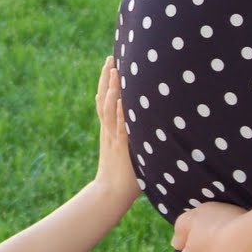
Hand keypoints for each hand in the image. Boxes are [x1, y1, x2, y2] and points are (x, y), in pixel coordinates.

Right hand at [94, 57, 139, 208]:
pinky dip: (122, 111)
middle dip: (107, 78)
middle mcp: (109, 130)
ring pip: (110, 108)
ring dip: (113, 88)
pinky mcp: (122, 146)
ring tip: (115, 69)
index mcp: (109, 130)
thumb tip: (148, 128)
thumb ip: (131, 138)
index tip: (109, 65)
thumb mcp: (126, 151)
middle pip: (105, 99)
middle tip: (111, 58)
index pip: (104, 102)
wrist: (111, 193)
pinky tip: (125, 98)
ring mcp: (114, 137)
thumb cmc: (123, 176)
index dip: (105, 83)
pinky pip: (121, 125)